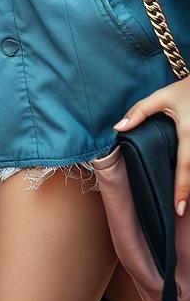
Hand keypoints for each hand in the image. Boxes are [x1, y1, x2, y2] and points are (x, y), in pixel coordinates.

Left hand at [115, 77, 189, 213]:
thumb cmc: (186, 90)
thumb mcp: (161, 97)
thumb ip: (139, 112)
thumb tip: (118, 128)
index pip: (185, 166)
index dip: (182, 188)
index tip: (178, 207)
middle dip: (189, 193)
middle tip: (179, 210)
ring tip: (184, 199)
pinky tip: (188, 180)